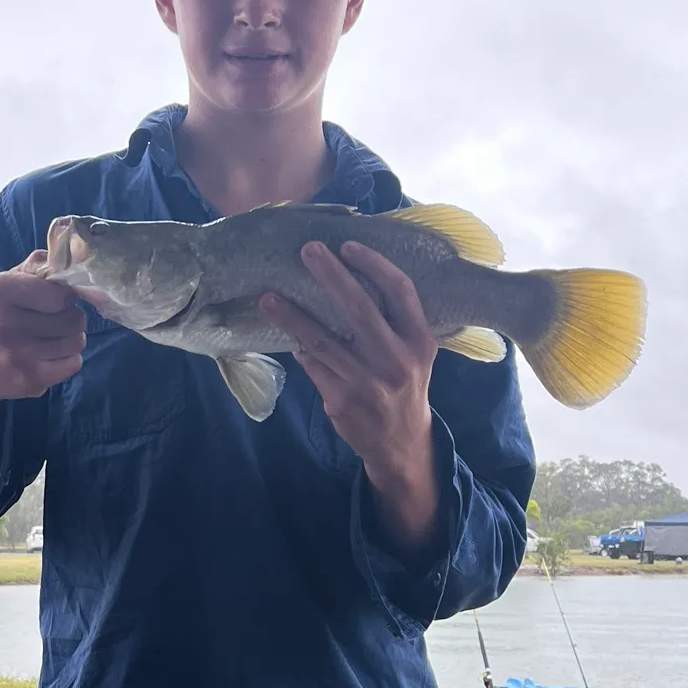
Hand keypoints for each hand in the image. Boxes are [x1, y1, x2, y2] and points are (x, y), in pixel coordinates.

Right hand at [0, 250, 86, 412]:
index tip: (56, 301)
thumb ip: (37, 265)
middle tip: (55, 321)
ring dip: (72, 340)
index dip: (66, 297)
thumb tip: (73, 255)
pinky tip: (50, 357)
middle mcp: (6, 322)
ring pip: (77, 341)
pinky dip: (68, 360)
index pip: (61, 294)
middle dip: (72, 319)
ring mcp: (18, 354)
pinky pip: (73, 364)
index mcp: (1, 290)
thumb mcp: (5, 283)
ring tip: (53, 339)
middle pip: (74, 319)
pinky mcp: (28, 379)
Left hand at [259, 239, 442, 552]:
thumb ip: (394, 321)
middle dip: (331, 276)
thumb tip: (344, 279)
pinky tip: (286, 333)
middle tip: (307, 251)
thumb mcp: (414, 353)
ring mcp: (368, 383)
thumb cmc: (403, 384)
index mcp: (420, 341)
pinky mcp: (343, 401)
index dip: (374, 264)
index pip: (400, 291)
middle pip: (360, 309)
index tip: (348, 245)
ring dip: (292, 316)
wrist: (401, 442)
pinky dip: (299, 348)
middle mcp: (397, 360)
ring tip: (268, 298)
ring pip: (324, 341)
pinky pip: (313, 366)